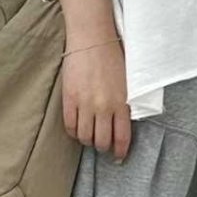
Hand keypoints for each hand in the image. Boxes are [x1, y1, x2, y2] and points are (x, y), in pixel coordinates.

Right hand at [61, 37, 132, 161]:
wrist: (92, 39)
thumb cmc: (113, 57)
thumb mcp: (127, 82)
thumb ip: (125, 103)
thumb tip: (122, 123)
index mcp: (122, 103)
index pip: (122, 137)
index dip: (120, 151)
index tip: (118, 156)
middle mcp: (104, 107)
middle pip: (101, 141)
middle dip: (103, 147)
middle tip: (102, 144)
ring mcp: (85, 104)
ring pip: (85, 136)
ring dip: (87, 140)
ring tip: (89, 135)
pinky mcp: (69, 98)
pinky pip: (70, 125)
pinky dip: (73, 132)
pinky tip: (77, 128)